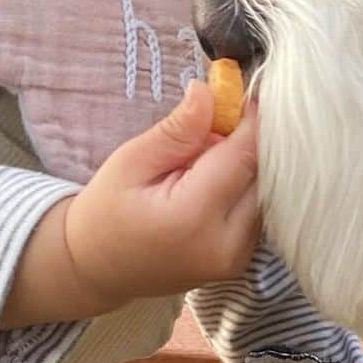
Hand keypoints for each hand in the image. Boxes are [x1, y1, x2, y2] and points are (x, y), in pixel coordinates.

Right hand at [62, 81, 259, 307]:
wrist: (97, 269)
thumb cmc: (106, 212)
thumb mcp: (132, 161)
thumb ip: (178, 131)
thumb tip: (210, 92)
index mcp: (193, 217)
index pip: (245, 156)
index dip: (251, 120)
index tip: (241, 94)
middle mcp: (225, 245)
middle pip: (263, 175)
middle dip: (246, 143)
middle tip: (215, 127)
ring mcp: (236, 259)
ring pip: (266, 193)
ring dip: (246, 167)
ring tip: (204, 160)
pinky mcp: (241, 262)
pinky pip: (257, 211)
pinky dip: (243, 189)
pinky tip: (211, 183)